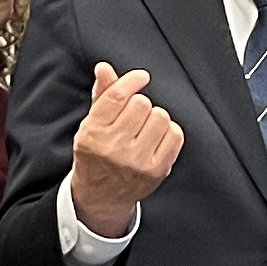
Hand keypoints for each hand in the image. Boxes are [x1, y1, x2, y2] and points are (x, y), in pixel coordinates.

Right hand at [69, 61, 183, 236]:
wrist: (101, 196)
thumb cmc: (96, 155)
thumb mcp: (91, 125)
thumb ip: (102, 96)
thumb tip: (105, 68)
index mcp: (94, 133)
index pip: (117, 97)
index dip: (132, 80)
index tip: (141, 77)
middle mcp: (114, 148)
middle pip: (141, 104)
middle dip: (140, 104)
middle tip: (134, 117)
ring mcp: (137, 161)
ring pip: (160, 117)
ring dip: (155, 118)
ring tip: (144, 129)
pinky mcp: (156, 170)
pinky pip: (175, 135)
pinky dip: (169, 132)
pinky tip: (157, 138)